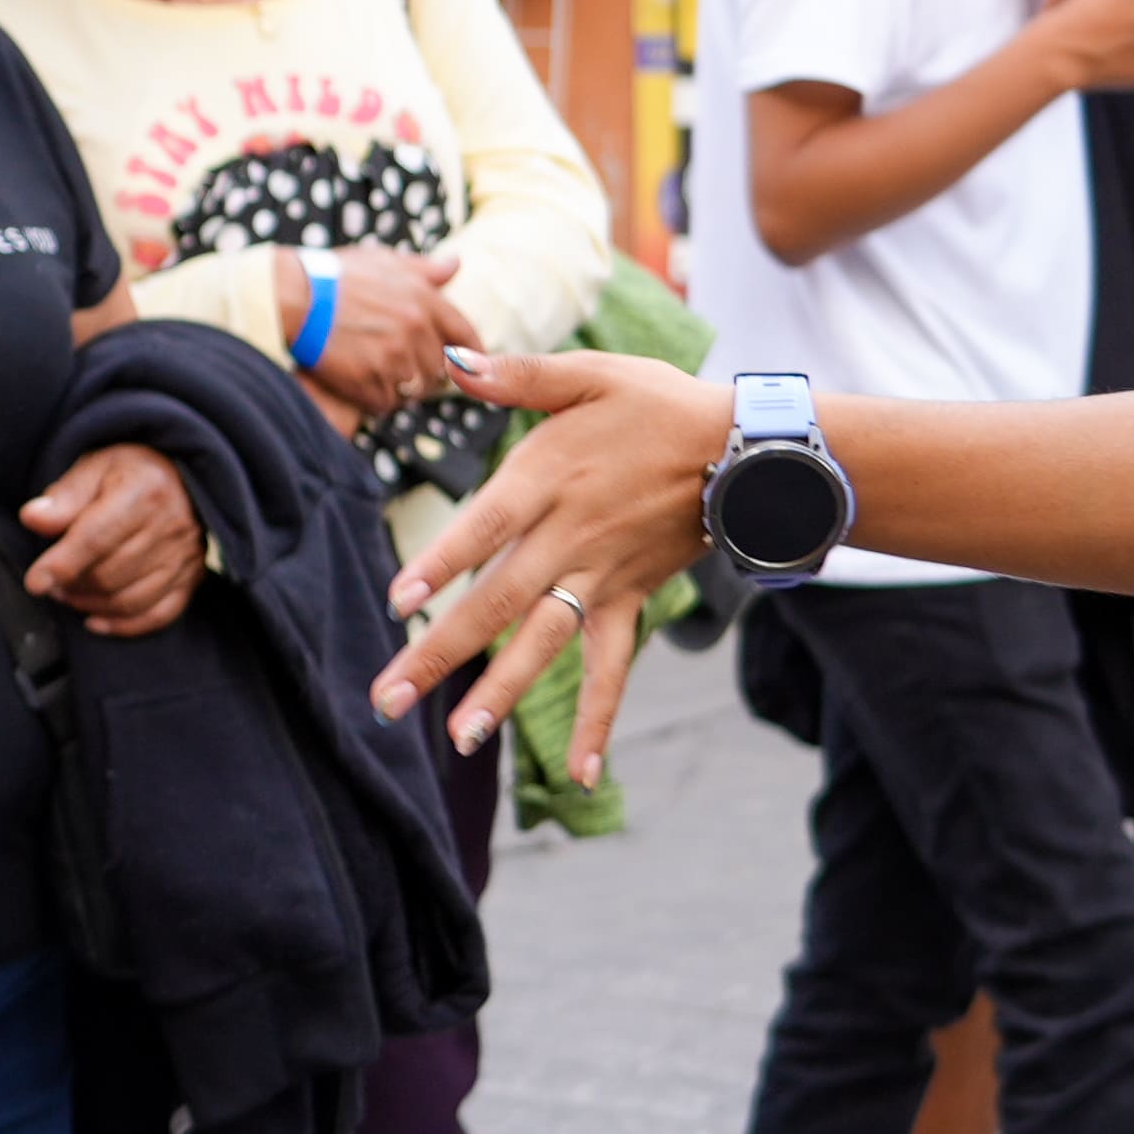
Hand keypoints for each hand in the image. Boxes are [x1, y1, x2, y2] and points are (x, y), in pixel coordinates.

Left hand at [17, 442, 206, 637]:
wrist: (183, 476)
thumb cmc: (131, 472)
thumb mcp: (94, 468)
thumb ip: (64, 497)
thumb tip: (32, 518)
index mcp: (145, 491)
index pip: (96, 538)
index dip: (61, 564)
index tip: (35, 582)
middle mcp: (172, 526)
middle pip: (110, 574)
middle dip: (71, 585)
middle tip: (49, 583)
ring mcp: (186, 556)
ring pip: (130, 600)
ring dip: (90, 604)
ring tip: (67, 594)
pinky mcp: (193, 578)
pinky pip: (158, 615)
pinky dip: (123, 625)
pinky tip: (95, 620)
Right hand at [297, 249, 479, 421]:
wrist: (290, 297)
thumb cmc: (334, 276)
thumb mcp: (381, 261)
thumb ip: (422, 269)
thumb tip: (455, 265)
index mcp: (423, 299)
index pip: (464, 333)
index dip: (470, 351)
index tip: (468, 363)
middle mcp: (415, 329)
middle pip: (440, 368)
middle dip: (424, 369)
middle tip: (398, 365)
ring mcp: (393, 358)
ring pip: (414, 389)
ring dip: (400, 386)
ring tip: (376, 373)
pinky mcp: (369, 382)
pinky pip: (386, 403)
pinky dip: (374, 399)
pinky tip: (358, 383)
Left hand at [381, 350, 733, 778]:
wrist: (747, 449)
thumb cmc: (659, 404)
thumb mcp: (590, 373)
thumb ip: (519, 375)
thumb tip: (453, 360)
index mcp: (549, 479)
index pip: (485, 529)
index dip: (443, 564)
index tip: (399, 603)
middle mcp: (569, 538)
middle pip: (497, 603)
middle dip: (439, 654)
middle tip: (386, 700)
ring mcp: (600, 577)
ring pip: (543, 644)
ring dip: (499, 694)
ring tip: (456, 739)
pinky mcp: (628, 599)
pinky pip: (611, 668)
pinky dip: (597, 719)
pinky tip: (579, 772)